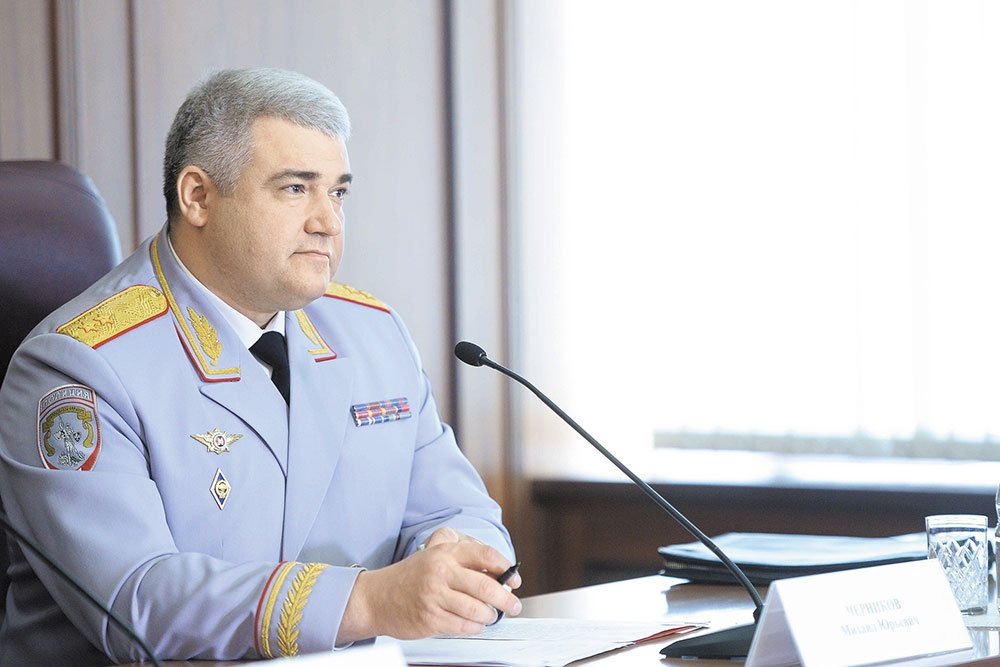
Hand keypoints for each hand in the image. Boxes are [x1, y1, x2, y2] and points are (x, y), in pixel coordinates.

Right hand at [337, 538, 521, 642]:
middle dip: (506, 598)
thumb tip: (497, 572)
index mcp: (444, 552)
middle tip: (513, 604)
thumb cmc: (409, 577)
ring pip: (477, 609)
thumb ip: (462, 557)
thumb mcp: (434, 555)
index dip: (505, 568)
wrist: (376, 598)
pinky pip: (463, 626)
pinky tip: (475, 624)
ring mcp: (434, 596)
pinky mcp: (430, 618)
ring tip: (491, 615)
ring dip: (490, 615)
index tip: (514, 579)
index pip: (485, 555)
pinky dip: (475, 627)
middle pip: (486, 585)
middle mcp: (440, 571)